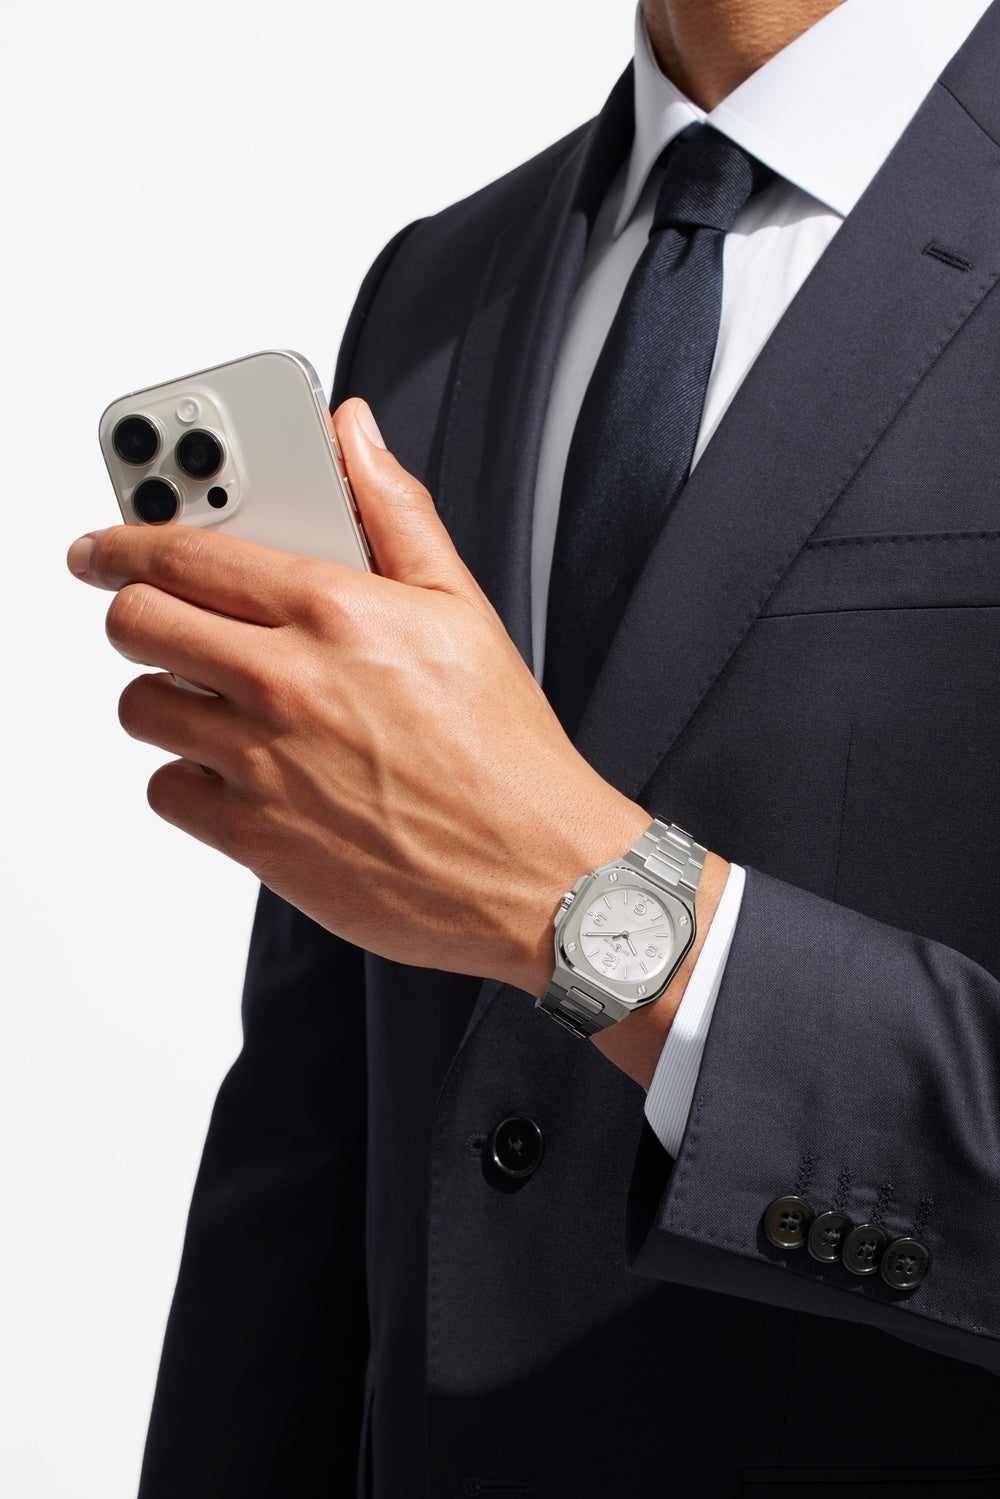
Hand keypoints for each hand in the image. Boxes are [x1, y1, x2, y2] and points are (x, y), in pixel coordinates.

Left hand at [67, 398, 649, 998]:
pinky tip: (237, 769)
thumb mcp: (460, 607)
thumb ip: (394, 510)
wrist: (534, 873)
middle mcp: (287, 681)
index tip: (103, 545)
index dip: (124, 540)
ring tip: (213, 698)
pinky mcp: (254, 836)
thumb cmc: (505, 750)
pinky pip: (166, 790)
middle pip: (135, 621)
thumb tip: (354, 434)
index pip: (185, 550)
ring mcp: (263, 761)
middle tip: (157, 617)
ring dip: (164, 696)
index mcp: (334, 610)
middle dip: (133, 611)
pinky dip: (188, 779)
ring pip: (140, 706)